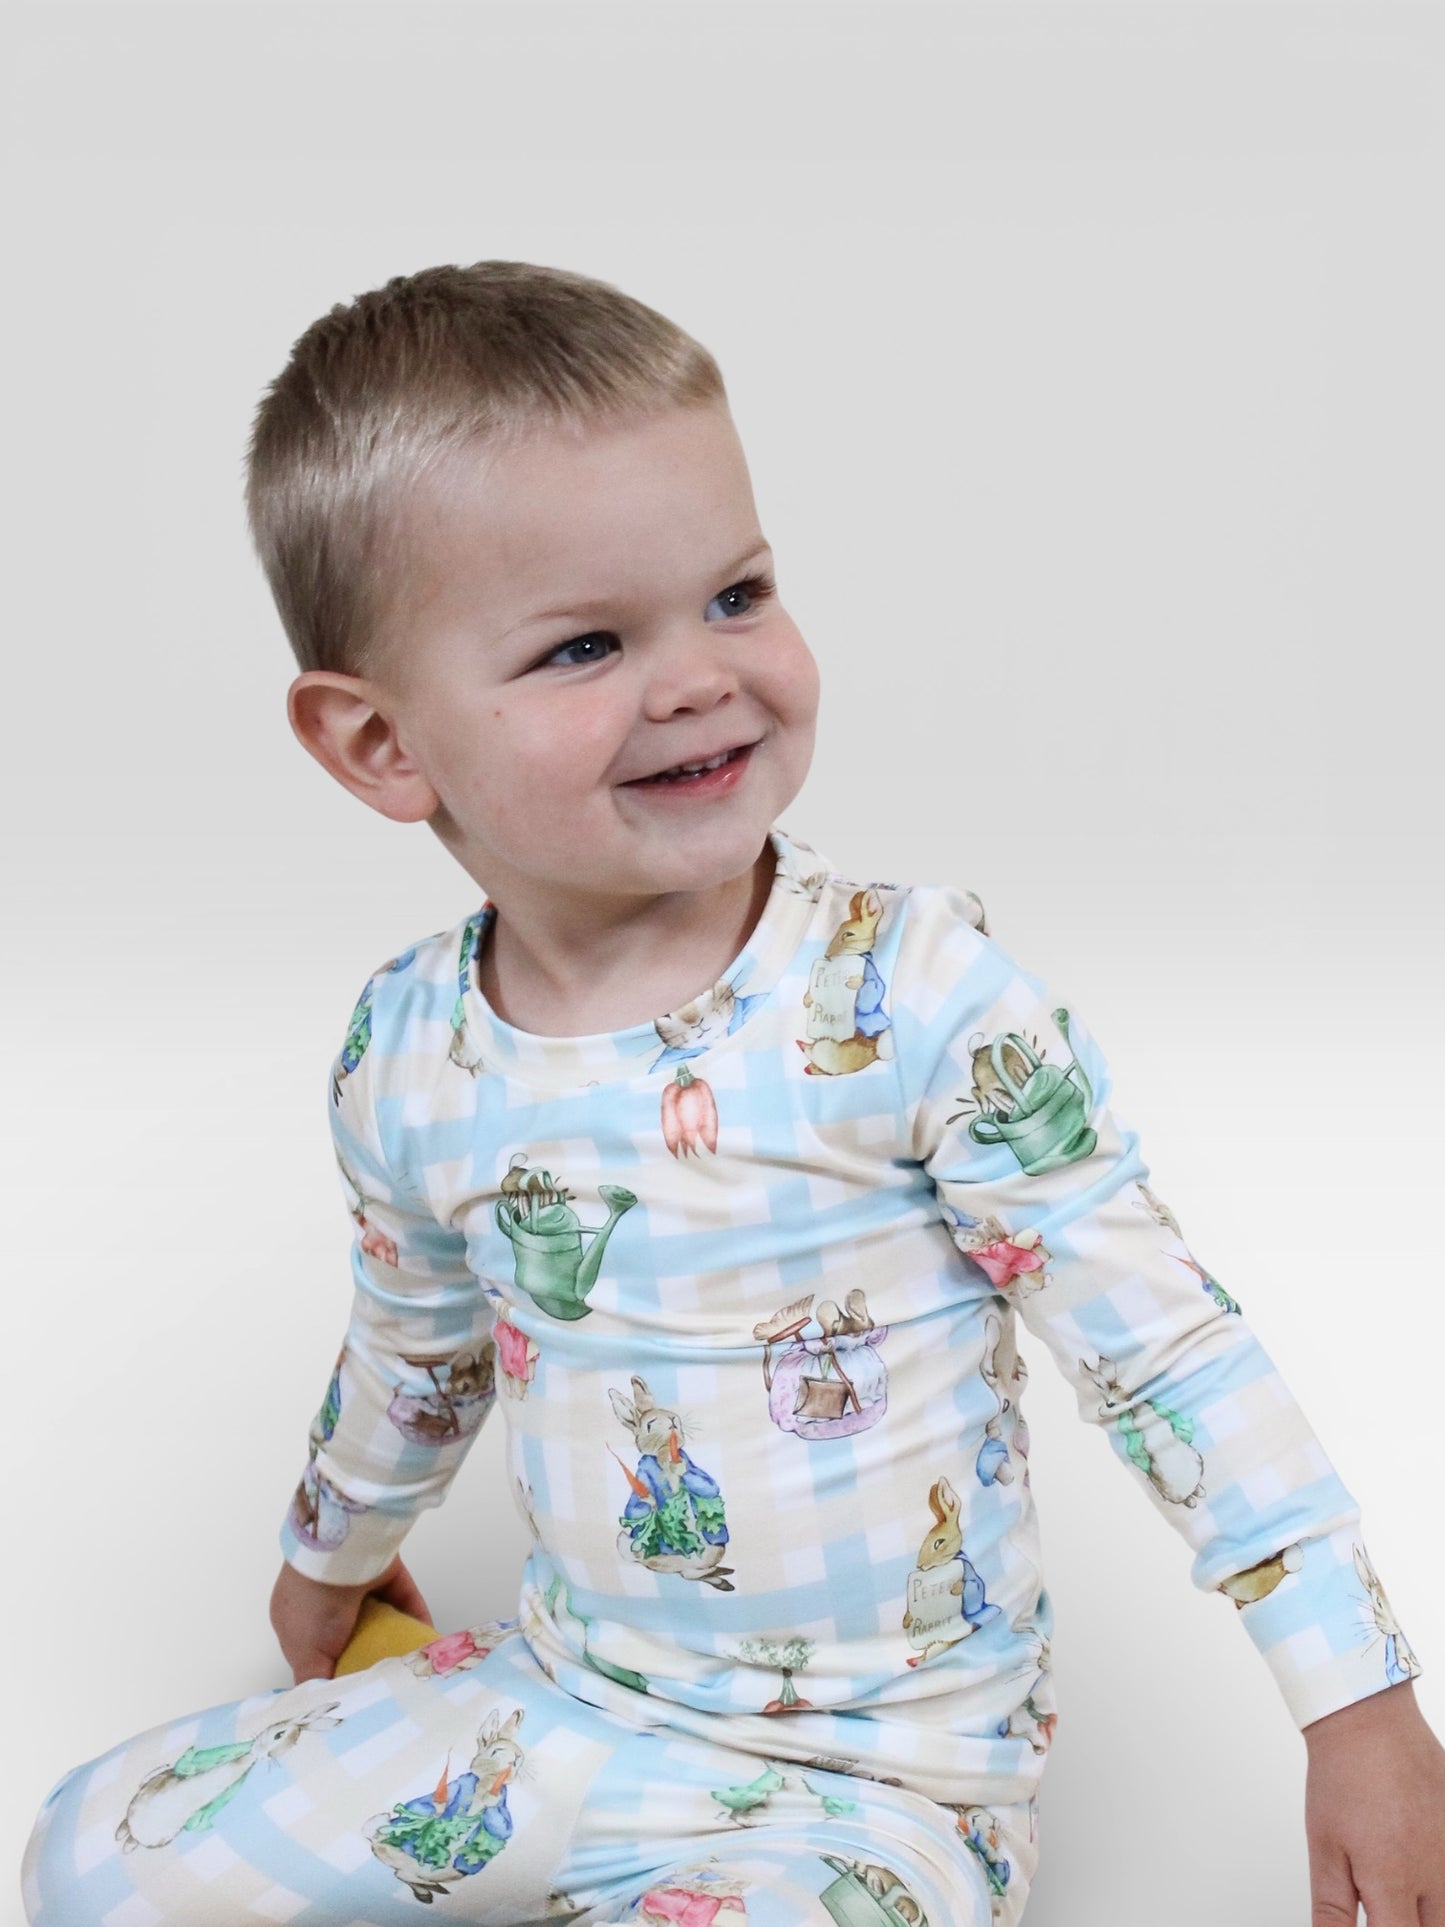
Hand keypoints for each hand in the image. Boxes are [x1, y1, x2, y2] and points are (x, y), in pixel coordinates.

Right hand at [269, 1554, 434, 1684]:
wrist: (340, 1554)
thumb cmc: (314, 1606)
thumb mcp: (305, 1652)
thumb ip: (313, 1679)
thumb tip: (322, 1702)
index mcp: (297, 1617)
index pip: (315, 1650)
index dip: (332, 1670)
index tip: (353, 1691)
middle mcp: (326, 1599)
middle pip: (350, 1634)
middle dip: (367, 1655)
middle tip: (387, 1679)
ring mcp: (356, 1582)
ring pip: (379, 1616)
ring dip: (394, 1637)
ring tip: (411, 1664)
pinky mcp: (385, 1570)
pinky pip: (403, 1598)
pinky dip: (414, 1618)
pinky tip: (426, 1641)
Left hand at [1303, 1680, 1444, 1922]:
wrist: (1369, 1718)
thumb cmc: (1343, 1775)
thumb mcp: (1324, 1847)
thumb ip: (1332, 1908)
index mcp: (1394, 1879)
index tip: (1371, 1923)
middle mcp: (1436, 1871)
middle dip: (1408, 1926)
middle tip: (1382, 1906)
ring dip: (1428, 1909)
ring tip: (1396, 1882)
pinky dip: (1439, 1878)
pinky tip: (1415, 1856)